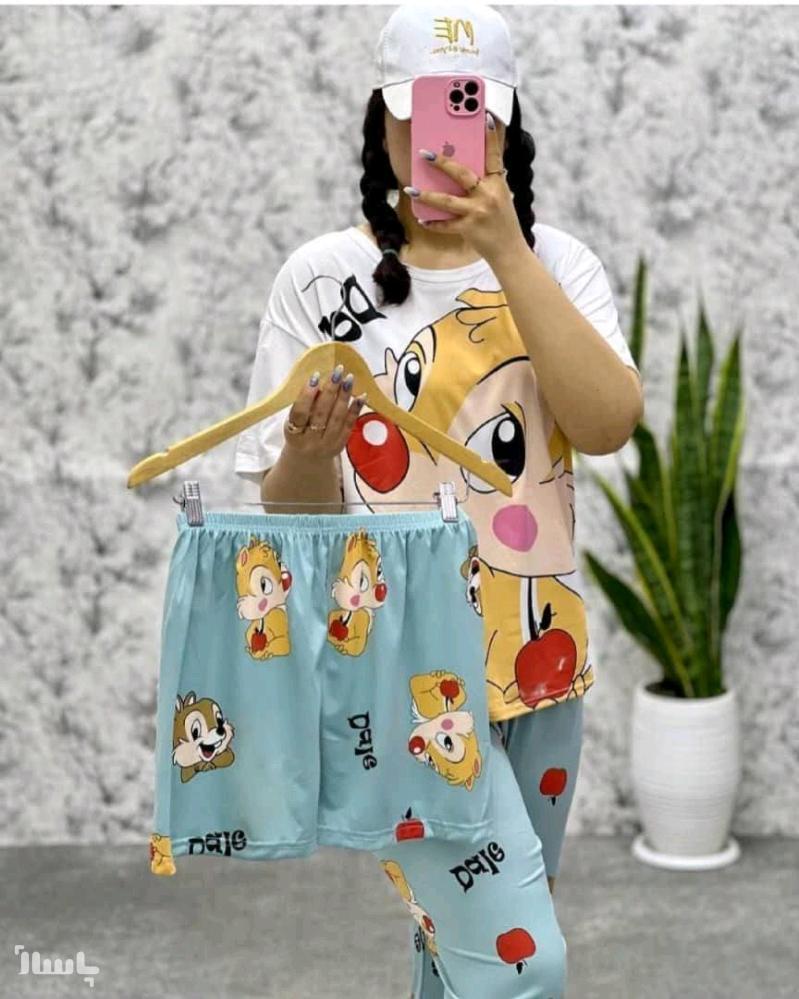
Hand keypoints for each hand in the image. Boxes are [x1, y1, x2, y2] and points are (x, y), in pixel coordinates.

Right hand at [282, 363, 365, 459]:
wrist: (307, 460)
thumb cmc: (299, 433)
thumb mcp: (293, 422)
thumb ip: (304, 406)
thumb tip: (319, 383)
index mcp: (294, 435)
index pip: (300, 414)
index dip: (307, 395)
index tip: (315, 377)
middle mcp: (310, 442)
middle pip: (321, 414)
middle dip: (330, 391)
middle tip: (337, 372)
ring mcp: (327, 445)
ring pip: (337, 418)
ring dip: (344, 396)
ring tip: (349, 378)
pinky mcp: (341, 445)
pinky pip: (349, 425)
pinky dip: (355, 409)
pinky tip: (361, 395)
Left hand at [404, 111, 524, 263]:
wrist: (510, 251)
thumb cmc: (503, 223)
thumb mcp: (501, 198)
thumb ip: (486, 184)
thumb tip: (460, 171)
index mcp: (498, 184)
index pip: (494, 156)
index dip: (490, 137)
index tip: (485, 118)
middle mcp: (489, 196)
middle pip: (462, 174)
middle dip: (442, 163)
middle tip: (425, 154)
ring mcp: (478, 212)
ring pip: (447, 201)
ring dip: (427, 195)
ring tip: (411, 189)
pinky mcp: (469, 229)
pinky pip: (446, 224)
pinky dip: (433, 222)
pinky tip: (422, 218)